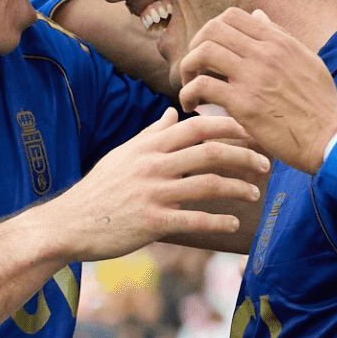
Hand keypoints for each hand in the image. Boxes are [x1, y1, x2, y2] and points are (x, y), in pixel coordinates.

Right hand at [39, 110, 267, 260]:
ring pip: (208, 184)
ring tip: (254, 193)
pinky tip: (233, 224)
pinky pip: (194, 219)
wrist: (70, 222)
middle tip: (266, 163)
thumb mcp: (124, 154)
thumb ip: (152, 134)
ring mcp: (153, 193)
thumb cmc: (100, 188)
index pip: (197, 126)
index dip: (229, 125)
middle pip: (211, 152)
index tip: (253, 130)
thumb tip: (172, 113)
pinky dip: (218, 221)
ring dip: (238, 188)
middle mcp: (154, 165)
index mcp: (149, 146)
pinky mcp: (152, 221)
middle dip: (244, 155)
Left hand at [177, 10, 336, 173]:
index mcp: (278, 41)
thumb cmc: (319, 103)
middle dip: (195, 46)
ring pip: (202, 53)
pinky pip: (201, 86)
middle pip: (212, 30)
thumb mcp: (306, 59)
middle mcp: (264, 53)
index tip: (209, 50)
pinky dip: (189, 94)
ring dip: (188, 68)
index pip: (233, 16)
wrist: (329, 137)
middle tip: (195, 68)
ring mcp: (253, 76)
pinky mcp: (243, 103)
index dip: (212, 30)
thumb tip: (258, 15)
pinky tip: (192, 105)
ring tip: (190, 86)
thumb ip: (279, 37)